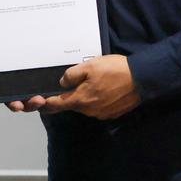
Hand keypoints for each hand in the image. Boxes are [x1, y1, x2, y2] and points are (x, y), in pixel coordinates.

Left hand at [6, 55, 139, 119]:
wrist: (142, 79)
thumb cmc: (114, 70)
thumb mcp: (90, 65)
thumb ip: (72, 75)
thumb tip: (62, 83)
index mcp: (80, 100)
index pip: (56, 105)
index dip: (45, 103)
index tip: (38, 101)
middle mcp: (88, 111)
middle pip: (71, 105)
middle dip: (68, 96)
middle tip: (73, 82)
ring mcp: (101, 114)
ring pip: (85, 106)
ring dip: (84, 97)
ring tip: (93, 82)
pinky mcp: (112, 114)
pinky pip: (97, 107)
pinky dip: (97, 100)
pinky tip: (104, 89)